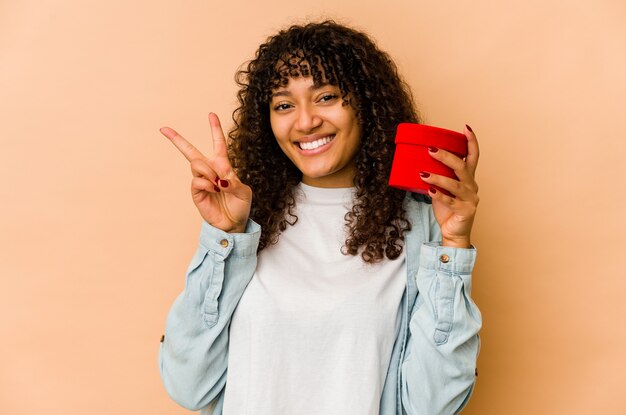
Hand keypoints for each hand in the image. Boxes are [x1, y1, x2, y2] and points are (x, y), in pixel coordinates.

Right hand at [160, 113, 252, 232]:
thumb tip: (219, 175)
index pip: (218, 144)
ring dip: (209, 172)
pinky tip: (214, 190)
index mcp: (223, 166)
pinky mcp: (196, 192)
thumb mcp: (243, 191)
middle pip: (191, 151)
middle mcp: (210, 171)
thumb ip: (233, 180)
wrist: (234, 224)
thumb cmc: (240, 207)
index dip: (215, 129)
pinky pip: (197, 180)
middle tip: (163, 129)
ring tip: (219, 185)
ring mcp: (201, 181)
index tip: (211, 114)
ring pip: (197, 164)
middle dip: (177, 139)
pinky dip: (207, 183)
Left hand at [419, 125, 479, 247]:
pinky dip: (439, 195)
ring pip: (455, 184)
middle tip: (430, 149)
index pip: (473, 156)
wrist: (454, 233)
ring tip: (423, 173)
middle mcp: (472, 186)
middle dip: (446, 156)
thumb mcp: (443, 190)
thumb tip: (419, 164)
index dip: (471, 142)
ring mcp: (470, 199)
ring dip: (438, 177)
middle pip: (462, 167)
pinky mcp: (465, 211)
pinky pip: (451, 201)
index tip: (466, 128)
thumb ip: (437, 177)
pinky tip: (430, 190)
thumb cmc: (448, 210)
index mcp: (469, 178)